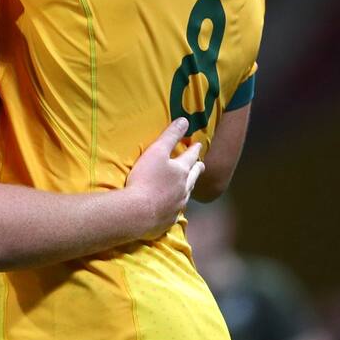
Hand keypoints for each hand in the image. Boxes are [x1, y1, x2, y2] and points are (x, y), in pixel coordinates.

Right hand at [125, 118, 202, 239]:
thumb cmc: (146, 178)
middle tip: (201, 164)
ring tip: (188, 185)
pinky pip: (176, 209)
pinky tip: (173, 206)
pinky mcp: (169, 219)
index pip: (191, 157)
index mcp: (182, 171)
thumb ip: (170, 135)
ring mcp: (178, 205)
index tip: (199, 145)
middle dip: (197, 168)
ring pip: (187, 193)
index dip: (194, 150)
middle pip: (194, 176)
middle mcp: (184, 188)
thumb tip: (185, 120)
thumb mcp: (157, 151)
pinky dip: (176, 204)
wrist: (138, 212)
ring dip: (188, 187)